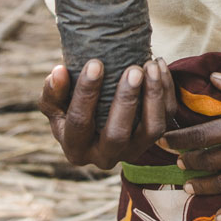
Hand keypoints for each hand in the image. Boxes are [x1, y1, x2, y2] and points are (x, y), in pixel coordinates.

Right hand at [38, 58, 173, 169]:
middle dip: (126, 101)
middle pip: (117, 135)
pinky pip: (167, 118)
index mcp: (76, 149)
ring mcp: (133, 151)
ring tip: (149, 65)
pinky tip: (159, 65)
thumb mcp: (55, 104)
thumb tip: (58, 72)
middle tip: (133, 69)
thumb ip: (53, 91)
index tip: (95, 63)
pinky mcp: (154, 141)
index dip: (86, 94)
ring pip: (151, 130)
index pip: (79, 123)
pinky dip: (166, 91)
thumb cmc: (69, 109)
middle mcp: (105, 157)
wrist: (96, 120)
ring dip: (153, 96)